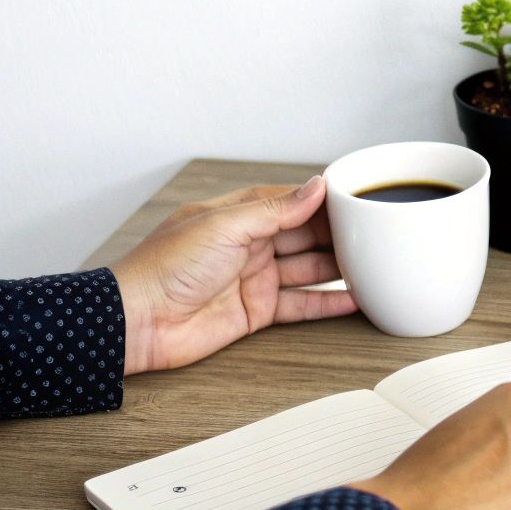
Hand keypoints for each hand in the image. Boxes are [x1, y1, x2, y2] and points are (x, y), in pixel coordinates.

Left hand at [111, 177, 356, 375]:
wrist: (135, 322)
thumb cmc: (164, 268)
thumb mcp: (224, 227)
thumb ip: (275, 209)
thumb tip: (315, 187)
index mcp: (235, 216)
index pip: (288, 202)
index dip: (321, 202)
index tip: (355, 200)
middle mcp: (246, 245)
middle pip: (302, 235)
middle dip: (336, 234)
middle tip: (374, 233)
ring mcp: (252, 278)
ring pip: (306, 269)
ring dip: (337, 268)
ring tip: (375, 264)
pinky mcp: (256, 312)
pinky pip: (300, 304)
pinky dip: (327, 302)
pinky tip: (355, 298)